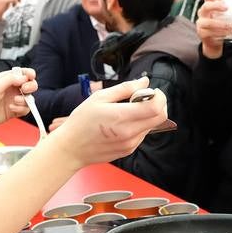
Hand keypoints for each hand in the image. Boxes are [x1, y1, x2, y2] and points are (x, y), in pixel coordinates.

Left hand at [0, 67, 36, 132]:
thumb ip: (11, 79)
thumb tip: (25, 78)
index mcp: (6, 79)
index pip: (23, 73)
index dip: (29, 74)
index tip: (30, 76)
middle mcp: (11, 89)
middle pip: (30, 85)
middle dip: (31, 86)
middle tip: (24, 89)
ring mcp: (13, 100)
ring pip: (29, 98)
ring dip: (25, 99)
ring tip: (15, 101)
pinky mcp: (13, 112)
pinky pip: (25, 109)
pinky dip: (21, 109)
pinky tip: (11, 108)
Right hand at [43, 77, 166, 165]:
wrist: (71, 148)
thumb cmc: (81, 121)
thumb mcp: (99, 97)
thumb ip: (125, 88)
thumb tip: (144, 82)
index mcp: (121, 117)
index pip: (156, 107)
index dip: (159, 96)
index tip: (152, 91)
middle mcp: (129, 132)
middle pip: (160, 117)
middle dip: (158, 104)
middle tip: (144, 99)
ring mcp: (130, 144)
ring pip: (152, 126)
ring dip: (147, 116)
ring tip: (127, 111)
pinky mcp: (128, 150)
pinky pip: (142, 135)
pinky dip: (139, 126)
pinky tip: (122, 123)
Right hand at [195, 0, 231, 60]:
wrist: (214, 40)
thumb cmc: (221, 22)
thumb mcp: (229, 15)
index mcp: (209, 5)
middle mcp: (203, 13)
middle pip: (206, 6)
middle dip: (216, 6)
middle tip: (226, 8)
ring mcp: (201, 23)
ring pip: (208, 22)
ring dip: (221, 24)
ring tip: (231, 26)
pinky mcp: (202, 33)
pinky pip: (210, 33)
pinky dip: (220, 33)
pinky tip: (228, 33)